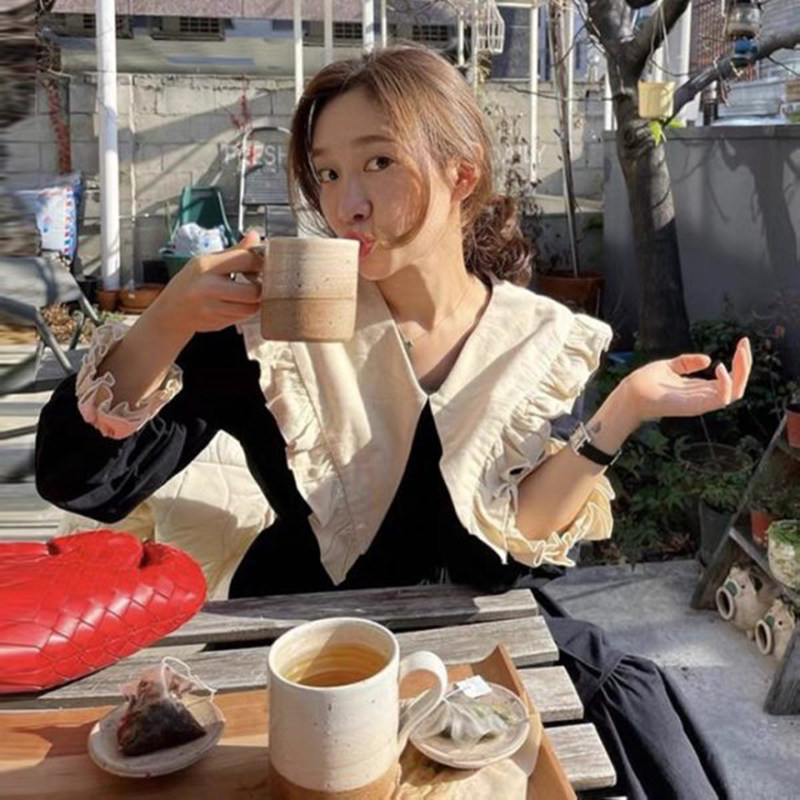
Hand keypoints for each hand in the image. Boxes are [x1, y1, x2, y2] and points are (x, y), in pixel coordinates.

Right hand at [147, 230, 262, 337]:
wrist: (170, 312)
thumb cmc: (190, 282)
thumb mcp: (206, 261)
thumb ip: (234, 251)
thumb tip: (255, 236)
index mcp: (205, 266)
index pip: (245, 260)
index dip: (260, 261)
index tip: (262, 262)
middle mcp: (207, 288)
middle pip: (252, 291)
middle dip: (260, 287)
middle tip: (258, 281)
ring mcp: (212, 309)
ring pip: (251, 308)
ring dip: (255, 301)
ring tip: (248, 292)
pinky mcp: (218, 323)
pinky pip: (243, 317)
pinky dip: (245, 310)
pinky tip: (237, 302)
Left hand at [620, 337, 752, 423]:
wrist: (630, 393)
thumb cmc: (645, 382)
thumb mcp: (670, 366)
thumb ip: (686, 362)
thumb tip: (707, 358)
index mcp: (700, 388)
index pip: (730, 378)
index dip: (740, 362)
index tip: (743, 342)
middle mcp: (704, 397)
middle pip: (738, 385)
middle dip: (745, 364)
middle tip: (745, 344)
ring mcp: (701, 403)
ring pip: (736, 392)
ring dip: (742, 371)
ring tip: (740, 352)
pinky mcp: (696, 406)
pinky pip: (721, 398)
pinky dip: (726, 383)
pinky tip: (720, 366)